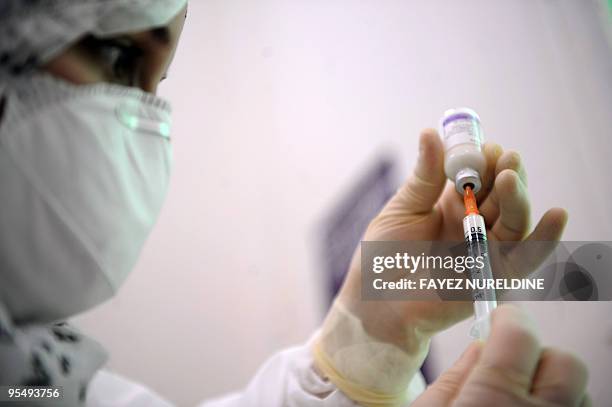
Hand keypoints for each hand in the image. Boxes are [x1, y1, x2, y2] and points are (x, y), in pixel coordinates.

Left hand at [314, 129, 568, 403]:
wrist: (375, 302)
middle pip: (501, 194)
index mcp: (451, 204)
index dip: (483, 160)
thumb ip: (424, 177)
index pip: (478, 175)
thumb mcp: (402, 209)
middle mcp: (473, 224)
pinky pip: (525, 258)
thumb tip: (431, 133)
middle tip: (504, 158)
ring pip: (514, 220)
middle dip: (505, 173)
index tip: (482, 147)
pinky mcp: (493, 277)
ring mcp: (485, 250)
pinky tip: (555, 215)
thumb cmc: (382, 256)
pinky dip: (545, 239)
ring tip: (509, 177)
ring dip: (518, 196)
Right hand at [413, 305, 589, 406]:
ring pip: (580, 392)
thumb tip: (480, 348)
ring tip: (520, 396)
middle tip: (511, 364)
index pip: (520, 334)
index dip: (509, 318)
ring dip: (554, 386)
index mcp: (493, 399)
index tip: (499, 317)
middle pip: (565, 362)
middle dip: (539, 353)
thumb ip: (456, 377)